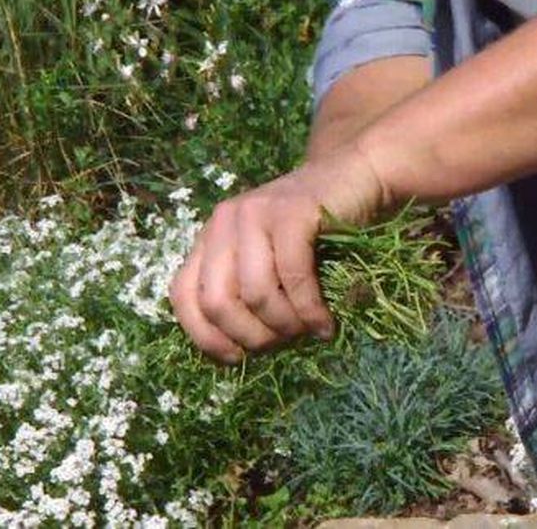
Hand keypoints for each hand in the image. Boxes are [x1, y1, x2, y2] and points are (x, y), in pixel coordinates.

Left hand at [168, 143, 389, 364]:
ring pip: (255, 293)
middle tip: (284, 342)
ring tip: (308, 330)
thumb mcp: (268, 263)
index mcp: (211, 237)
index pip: (183, 295)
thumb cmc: (312, 234)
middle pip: (216, 301)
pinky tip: (324, 323)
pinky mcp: (291, 212)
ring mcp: (256, 212)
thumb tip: (238, 354)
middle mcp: (225, 221)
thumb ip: (245, 293)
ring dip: (285, 326)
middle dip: (251, 337)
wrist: (353, 178)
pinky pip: (292, 277)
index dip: (205, 337)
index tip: (238, 358)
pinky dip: (309, 310)